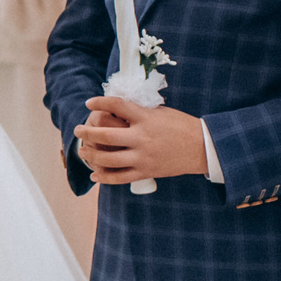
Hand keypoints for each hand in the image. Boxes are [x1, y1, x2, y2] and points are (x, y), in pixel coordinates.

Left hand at [76, 97, 208, 183]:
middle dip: (86, 132)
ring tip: (82, 151)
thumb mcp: (161, 112)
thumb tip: (116, 108)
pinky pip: (120, 177)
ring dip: (91, 155)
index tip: (89, 103)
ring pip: (108, 158)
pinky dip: (105, 178)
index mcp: (146, 118)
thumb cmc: (182, 126)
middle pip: (105, 135)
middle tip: (77, 130)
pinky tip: (95, 175)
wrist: (203, 148)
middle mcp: (142, 137)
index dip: (99, 102)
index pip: (116, 106)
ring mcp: (143, 157)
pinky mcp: (146, 171)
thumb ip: (139, 112)